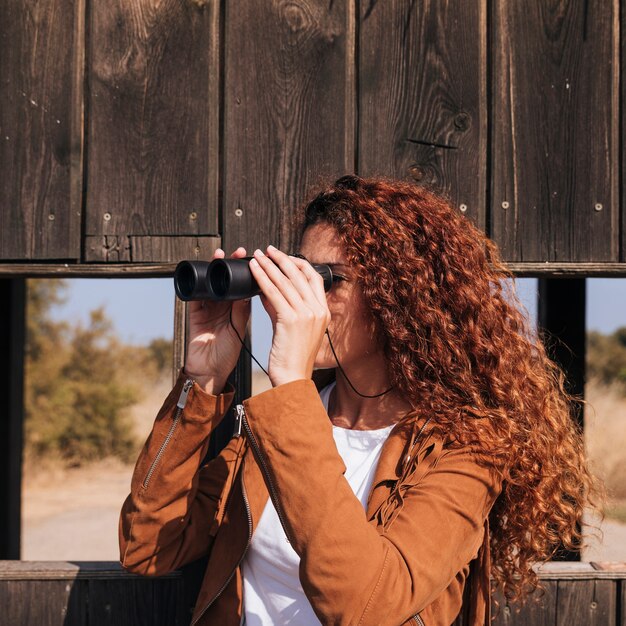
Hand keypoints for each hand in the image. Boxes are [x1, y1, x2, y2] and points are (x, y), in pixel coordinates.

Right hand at [183, 247, 251, 394]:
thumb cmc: (227, 354)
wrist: (210, 372)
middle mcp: (220, 306)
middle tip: (240, 251)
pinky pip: (194, 294)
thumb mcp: (239, 328)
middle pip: (225, 279)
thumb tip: (255, 288)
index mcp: (235, 309)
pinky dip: (197, 282)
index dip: (249, 273)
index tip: (259, 260)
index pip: (241, 285)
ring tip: (220, 254)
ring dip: (214, 268)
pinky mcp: (193, 313)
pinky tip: (202, 271)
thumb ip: (243, 310)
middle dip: (231, 264)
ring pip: (209, 282)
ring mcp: (206, 308)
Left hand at [249, 245, 330, 386]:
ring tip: (258, 255)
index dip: (299, 264)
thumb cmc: (291, 358)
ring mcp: (307, 314)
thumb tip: (265, 290)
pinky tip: (253, 269)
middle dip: (282, 259)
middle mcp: (318, 310)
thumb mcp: (290, 328)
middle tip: (268, 250)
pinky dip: (262, 277)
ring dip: (269, 264)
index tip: (284, 257)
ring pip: (285, 281)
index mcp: (324, 312)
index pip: (314, 278)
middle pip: (300, 275)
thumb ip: (281, 308)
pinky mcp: (291, 319)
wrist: (292, 380)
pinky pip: (273, 292)